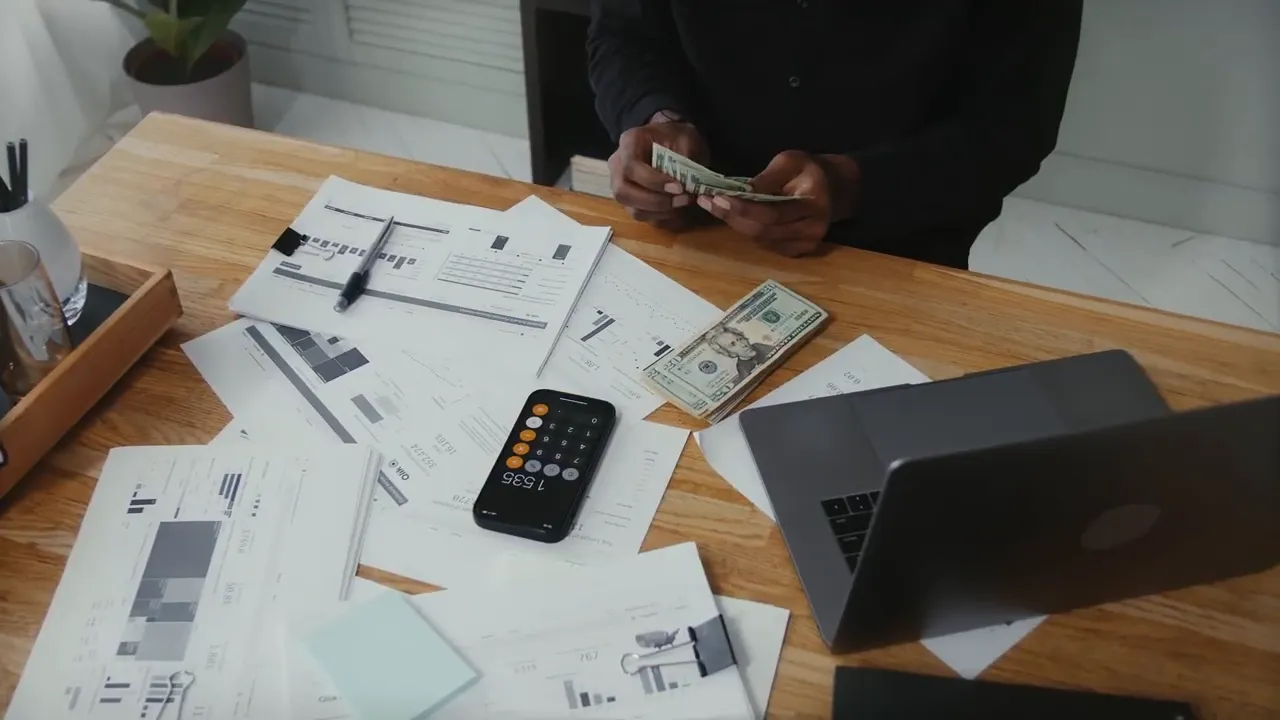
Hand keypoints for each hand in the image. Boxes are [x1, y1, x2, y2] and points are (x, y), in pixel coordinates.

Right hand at [608, 113, 708, 230]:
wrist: (669, 139)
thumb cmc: (675, 136)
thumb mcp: (685, 139)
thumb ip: (685, 159)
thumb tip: (688, 186)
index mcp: (629, 143)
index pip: (631, 167)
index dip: (653, 181)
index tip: (678, 187)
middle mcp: (618, 166)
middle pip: (624, 192)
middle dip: (654, 202)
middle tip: (681, 200)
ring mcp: (621, 186)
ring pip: (632, 209)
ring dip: (660, 212)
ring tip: (683, 204)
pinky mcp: (631, 201)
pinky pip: (642, 216)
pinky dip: (661, 218)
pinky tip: (678, 211)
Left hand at [698, 150, 854, 256]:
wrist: (834, 188)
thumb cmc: (809, 170)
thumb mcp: (791, 161)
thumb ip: (767, 177)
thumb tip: (742, 192)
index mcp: (814, 204)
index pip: (772, 213)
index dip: (742, 208)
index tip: (717, 197)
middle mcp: (812, 230)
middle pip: (763, 231)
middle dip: (732, 217)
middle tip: (707, 202)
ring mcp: (806, 244)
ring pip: (761, 240)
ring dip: (735, 224)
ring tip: (714, 206)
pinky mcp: (798, 251)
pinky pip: (766, 245)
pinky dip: (748, 230)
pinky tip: (734, 216)